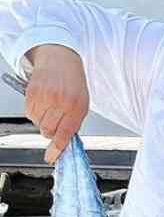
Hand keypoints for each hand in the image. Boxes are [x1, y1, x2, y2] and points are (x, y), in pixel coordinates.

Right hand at [24, 45, 89, 163]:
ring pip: (37, 123)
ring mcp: (45, 97)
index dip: (57, 148)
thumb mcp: (82, 103)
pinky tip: (42, 103)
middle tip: (54, 122)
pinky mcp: (32, 93)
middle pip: (48, 130)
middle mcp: (61, 102)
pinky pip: (29, 113)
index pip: (66, 133)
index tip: (52, 157)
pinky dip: (34, 112)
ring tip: (50, 108)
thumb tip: (65, 142)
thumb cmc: (73, 83)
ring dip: (42, 121)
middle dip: (50, 132)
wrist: (61, 59)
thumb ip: (74, 122)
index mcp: (77, 106)